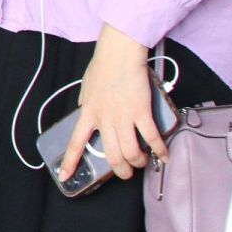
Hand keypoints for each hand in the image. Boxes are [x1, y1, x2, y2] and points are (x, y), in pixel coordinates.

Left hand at [59, 25, 163, 183]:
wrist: (119, 54)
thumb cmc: (103, 67)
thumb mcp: (86, 89)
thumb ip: (87, 105)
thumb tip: (86, 113)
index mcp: (88, 113)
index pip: (75, 143)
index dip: (71, 163)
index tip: (66, 178)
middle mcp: (104, 119)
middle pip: (111, 155)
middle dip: (120, 170)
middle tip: (126, 172)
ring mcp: (123, 117)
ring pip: (130, 152)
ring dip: (138, 162)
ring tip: (142, 162)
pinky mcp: (141, 112)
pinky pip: (152, 138)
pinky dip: (160, 150)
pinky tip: (165, 156)